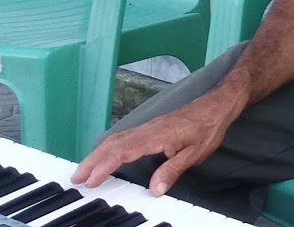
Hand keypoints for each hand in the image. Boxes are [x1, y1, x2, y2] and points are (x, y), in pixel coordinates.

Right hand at [71, 90, 240, 195]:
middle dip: (92, 161)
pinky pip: (123, 137)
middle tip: (76, 178)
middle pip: (113, 144)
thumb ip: (173, 170)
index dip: (105, 166)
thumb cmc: (208, 127)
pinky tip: (104, 156)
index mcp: (156, 136)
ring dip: (97, 154)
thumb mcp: (195, 153)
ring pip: (116, 139)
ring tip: (84, 170)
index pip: (123, 151)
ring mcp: (147, 127)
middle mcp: (147, 129)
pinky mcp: (150, 127)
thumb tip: (154, 189)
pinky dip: (109, 147)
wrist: (217, 104)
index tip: (91, 180)